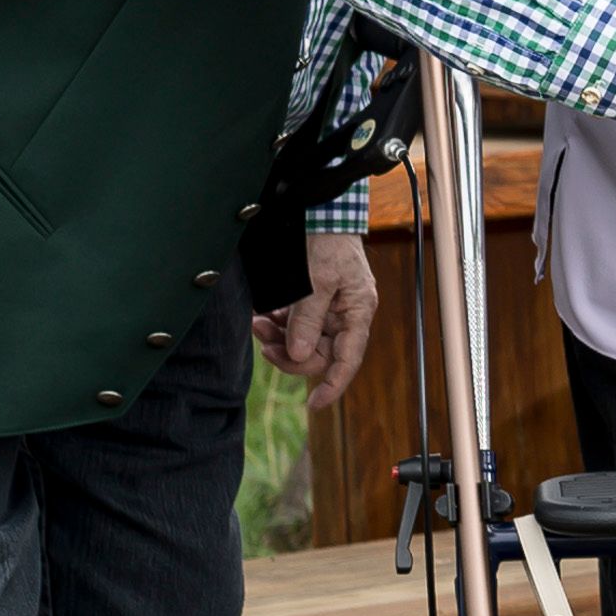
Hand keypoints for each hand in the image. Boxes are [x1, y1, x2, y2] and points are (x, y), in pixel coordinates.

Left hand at [254, 230, 378, 405]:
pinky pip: (291, 326)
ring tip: (258, 322)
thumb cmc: (327, 241)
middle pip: (318, 354)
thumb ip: (308, 319)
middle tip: (264, 342)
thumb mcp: (317, 280)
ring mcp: (325, 310)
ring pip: (301, 342)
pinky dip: (276, 325)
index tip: (313, 404)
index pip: (348, 360)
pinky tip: (263, 315)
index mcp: (356, 312)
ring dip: (278, 338)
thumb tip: (299, 354)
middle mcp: (343, 316)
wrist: (317, 211)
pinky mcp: (307, 302)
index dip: (333, 385)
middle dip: (290, 352)